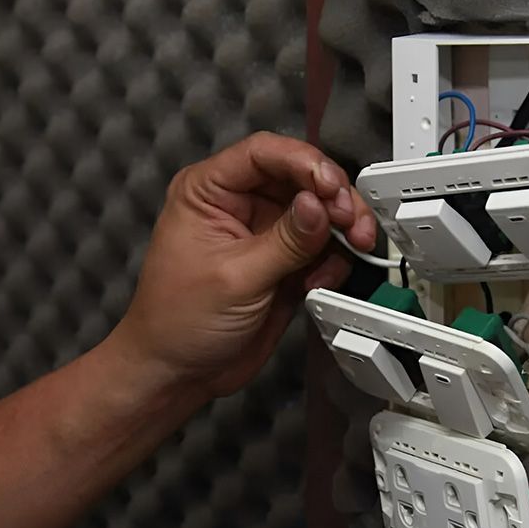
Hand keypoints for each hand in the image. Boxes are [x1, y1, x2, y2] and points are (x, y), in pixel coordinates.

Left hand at [109, 132, 375, 397]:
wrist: (179, 373)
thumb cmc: (178, 322)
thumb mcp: (236, 277)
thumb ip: (286, 240)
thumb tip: (319, 205)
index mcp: (209, 191)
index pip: (264, 154)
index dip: (304, 163)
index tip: (331, 187)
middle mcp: (238, 205)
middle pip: (300, 178)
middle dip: (333, 198)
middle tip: (350, 222)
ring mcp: (263, 233)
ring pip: (318, 211)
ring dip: (340, 230)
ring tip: (350, 249)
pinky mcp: (283, 262)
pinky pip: (321, 247)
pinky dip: (332, 261)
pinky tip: (320, 281)